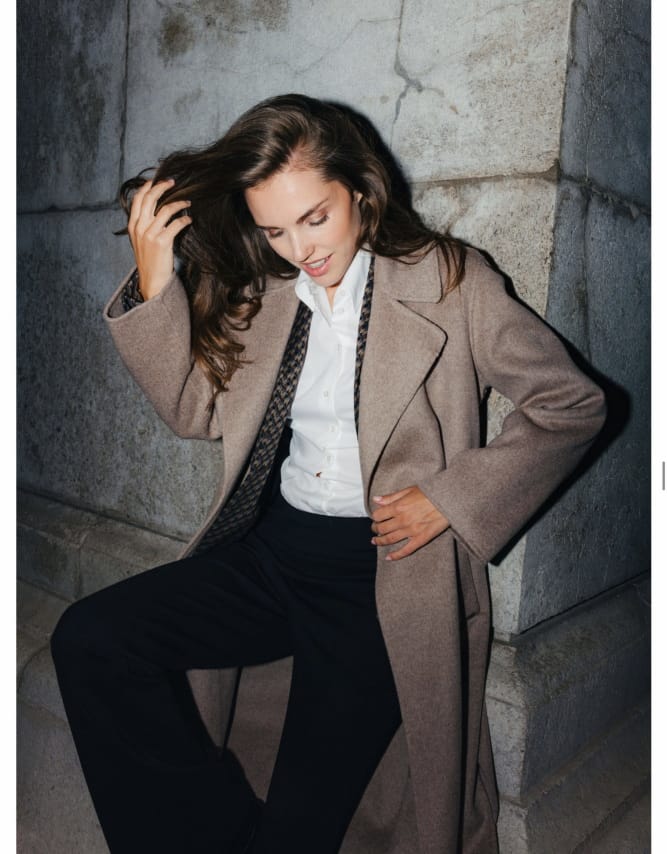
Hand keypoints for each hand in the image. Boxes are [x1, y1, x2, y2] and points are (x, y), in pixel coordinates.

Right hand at [127, 178, 191, 299]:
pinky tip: (189, 219)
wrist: (152, 281)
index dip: (148, 186)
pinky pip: (176, 224)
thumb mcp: (140, 240)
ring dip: (179, 202)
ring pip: (165, 209)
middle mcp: (139, 227)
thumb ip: (144, 225)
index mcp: (132, 225)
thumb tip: (156, 209)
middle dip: (162, 186)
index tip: (158, 179)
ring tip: (187, 202)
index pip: (138, 199)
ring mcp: (149, 234)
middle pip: (150, 198)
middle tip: (173, 182)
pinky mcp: (162, 242)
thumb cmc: (150, 260)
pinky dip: (184, 219)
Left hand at [371, 486, 449, 560]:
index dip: (375, 517)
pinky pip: (406, 550)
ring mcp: (411, 530)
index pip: (378, 515)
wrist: (449, 500)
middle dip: (375, 529)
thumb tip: (376, 500)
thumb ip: (391, 496)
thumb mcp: (409, 490)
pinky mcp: (421, 538)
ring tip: (375, 541)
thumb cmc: (431, 492)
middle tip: (375, 529)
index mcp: (398, 506)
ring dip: (380, 541)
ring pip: (390, 539)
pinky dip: (396, 555)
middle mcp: (402, 520)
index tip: (376, 517)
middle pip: (382, 528)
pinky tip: (389, 557)